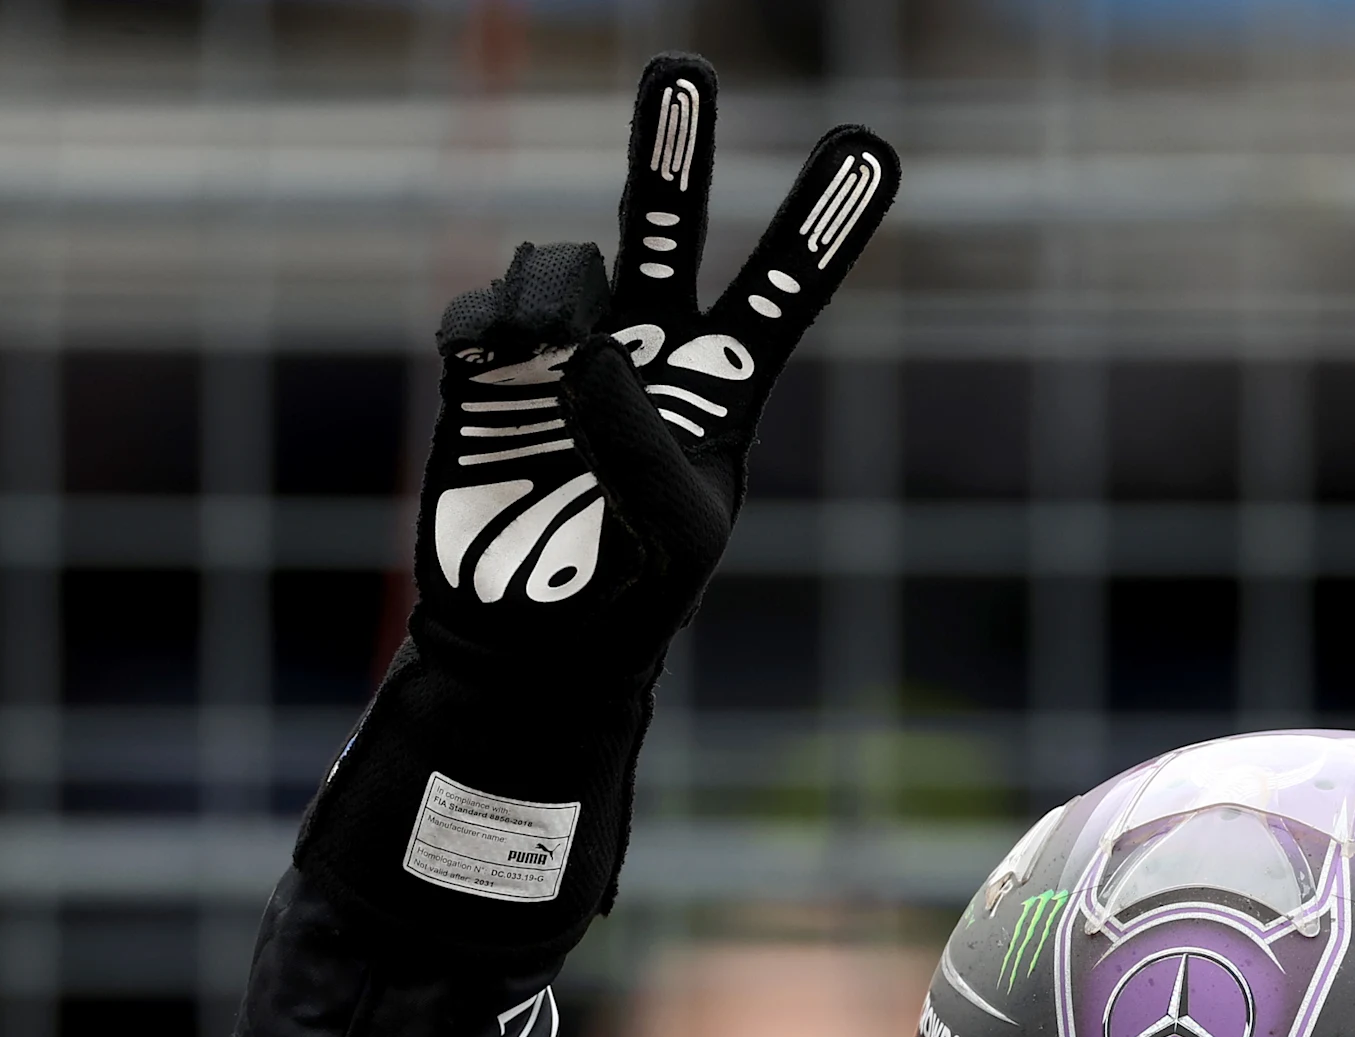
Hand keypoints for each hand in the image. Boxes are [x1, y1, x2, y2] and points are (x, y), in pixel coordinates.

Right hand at [410, 53, 898, 681]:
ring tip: (544, 366)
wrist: (525, 649)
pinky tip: (493, 368)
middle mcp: (645, 352)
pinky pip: (480, 317)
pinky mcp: (486, 378)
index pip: (781, 290)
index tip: (874, 144)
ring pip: (559, 269)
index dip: (824, 224)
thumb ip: (640, 445)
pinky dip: (485, 329)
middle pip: (664, 226)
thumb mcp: (666, 538)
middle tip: (684, 68)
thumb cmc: (625, 601)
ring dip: (551, 301)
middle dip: (671, 150)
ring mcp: (561, 357)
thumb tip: (587, 348)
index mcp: (718, 387)